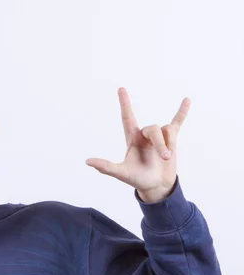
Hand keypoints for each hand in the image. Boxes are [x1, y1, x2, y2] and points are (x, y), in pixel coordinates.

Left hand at [85, 88, 190, 202]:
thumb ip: (106, 167)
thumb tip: (88, 162)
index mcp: (132, 139)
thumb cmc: (137, 178)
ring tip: (167, 158)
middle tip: (165, 158)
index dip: (124, 104)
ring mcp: (158, 136)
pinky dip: (182, 112)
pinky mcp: (171, 139)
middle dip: (160, 143)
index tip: (121, 88)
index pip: (127, 117)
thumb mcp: (122, 173)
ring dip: (168, 143)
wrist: (156, 186)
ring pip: (166, 130)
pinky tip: (186, 100)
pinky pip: (177, 122)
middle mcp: (144, 135)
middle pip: (153, 129)